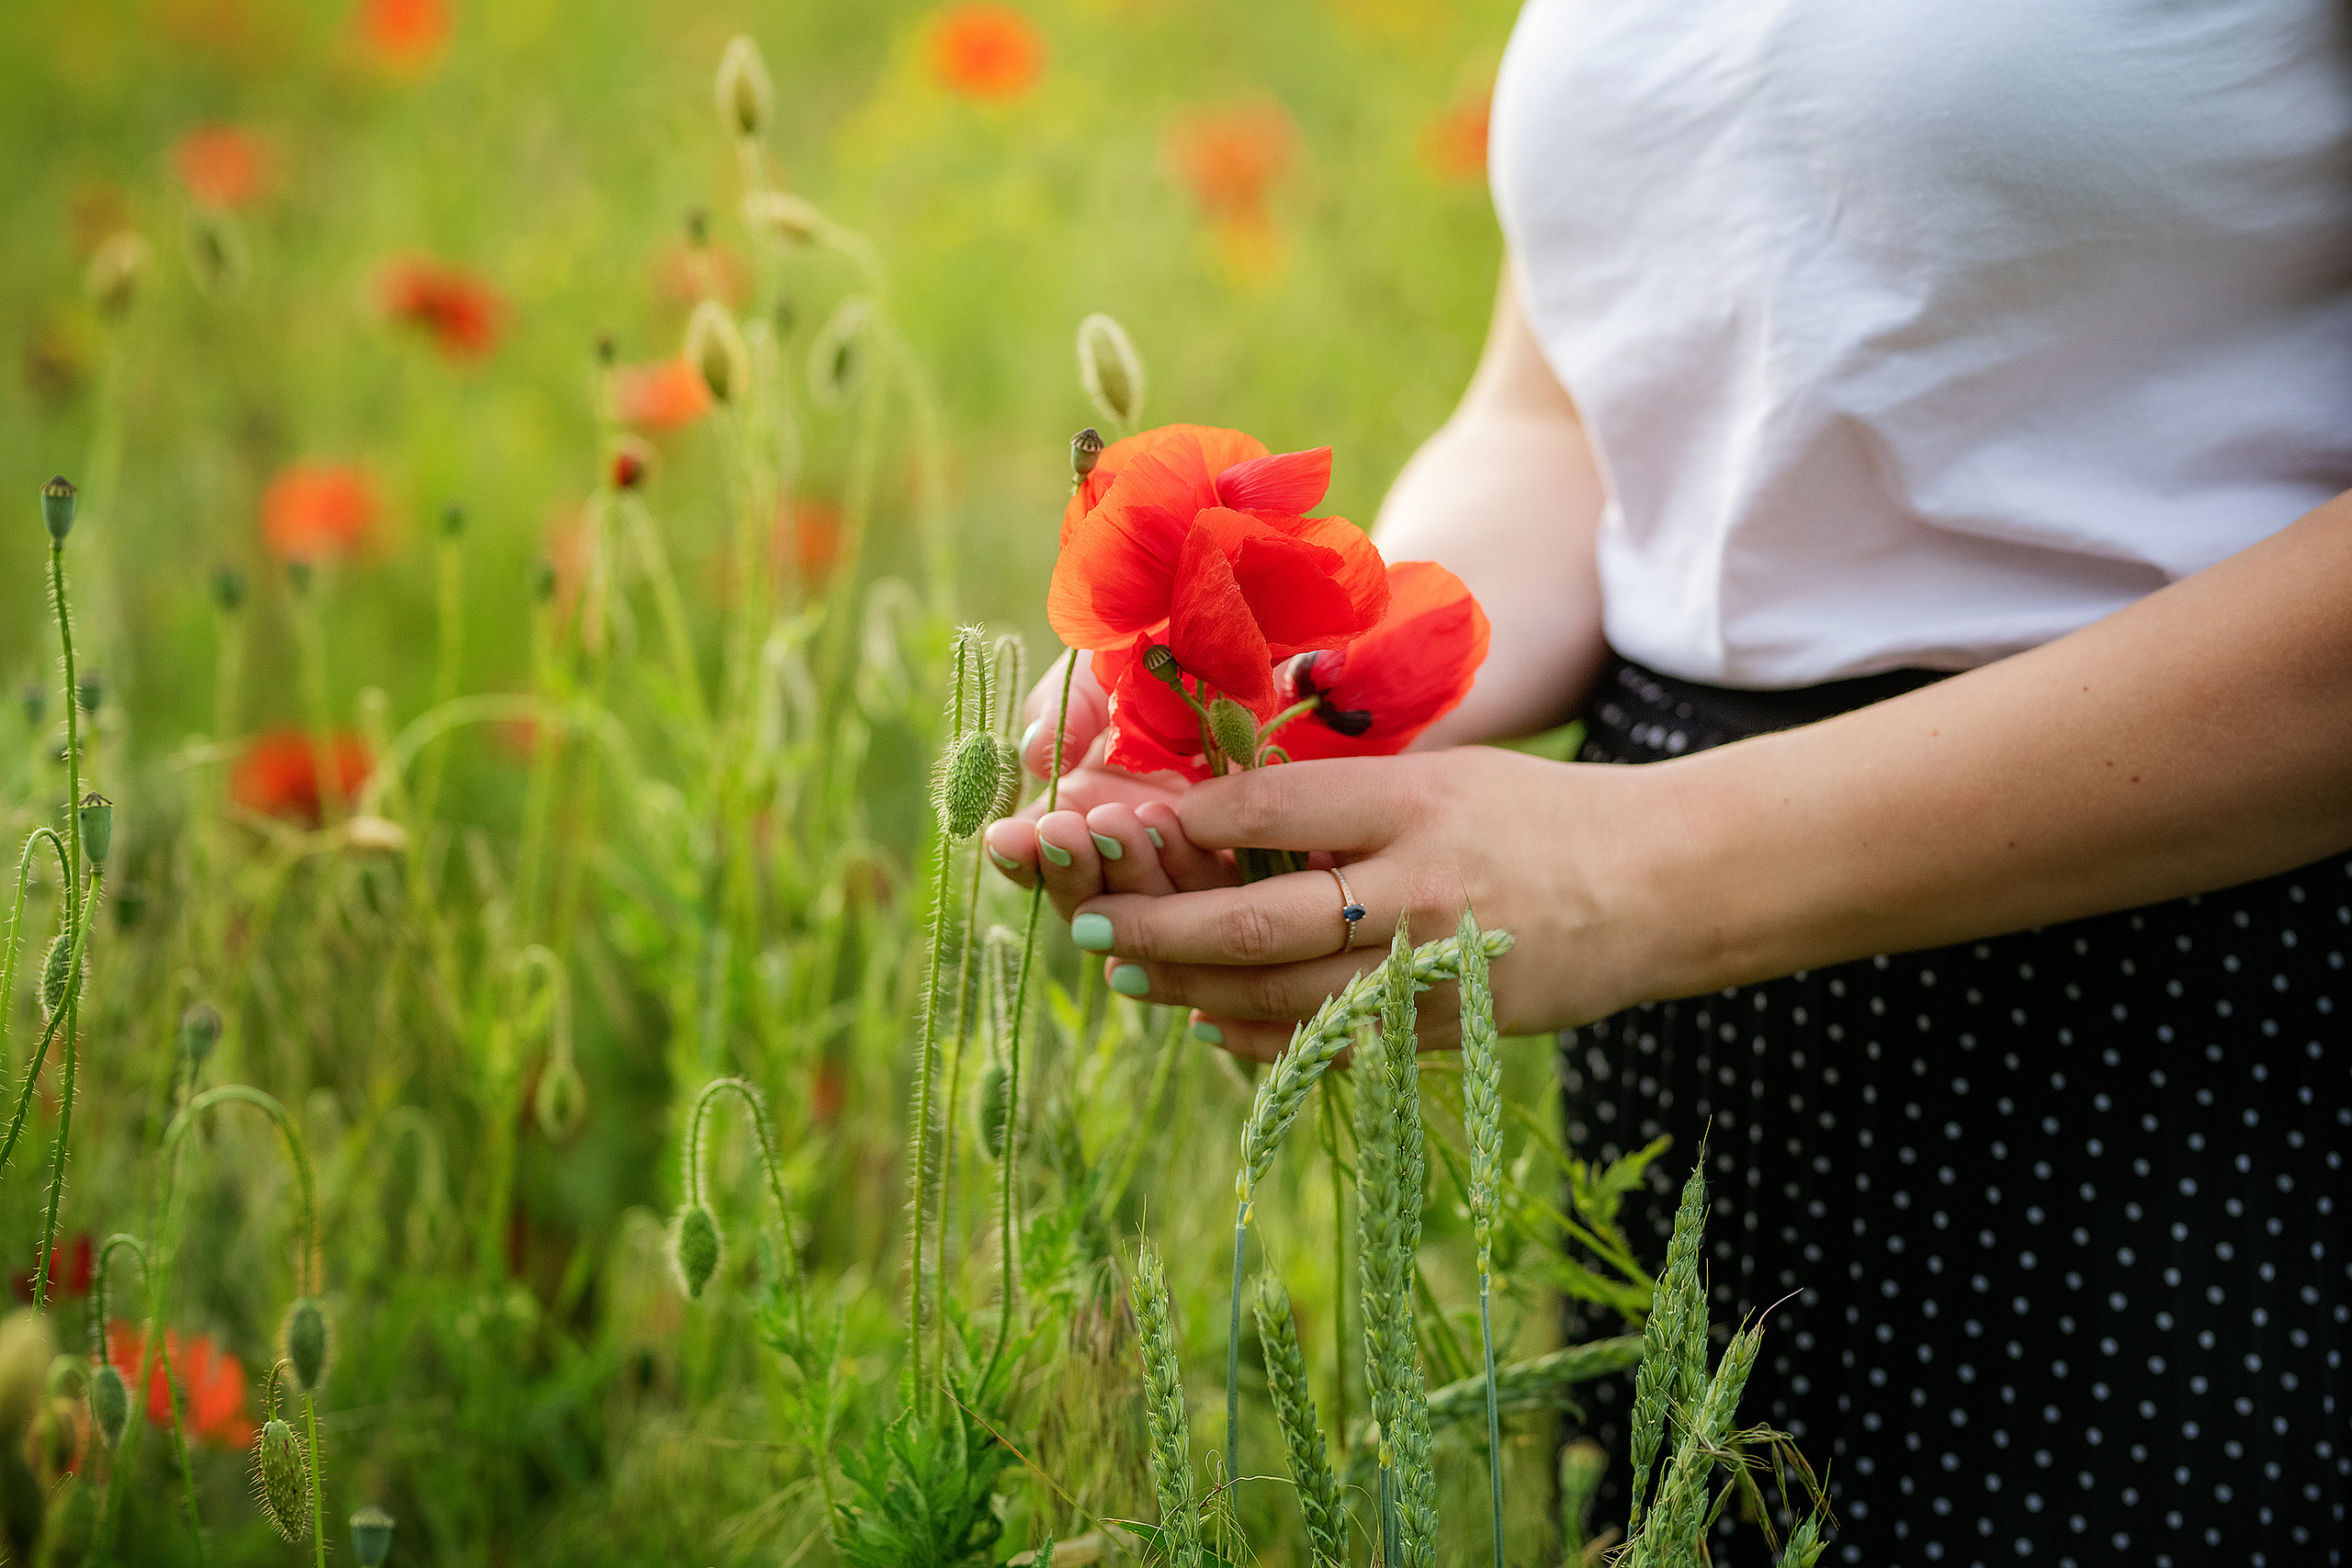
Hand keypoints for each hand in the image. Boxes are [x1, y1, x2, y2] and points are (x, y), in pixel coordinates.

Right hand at [983, 649, 1238, 917]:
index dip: (1017, 854)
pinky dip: (1185, 867)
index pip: (1035, 854)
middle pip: (1084, 894)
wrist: (1249, 642)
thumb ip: (1062, 710)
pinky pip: (1211, 892)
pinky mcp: (1243, 862)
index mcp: (1077, 808)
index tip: (1006, 839)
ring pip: (1144, 905)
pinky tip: (1171, 823)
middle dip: (1068, 867)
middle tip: (1063, 830)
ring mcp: (1183, 860)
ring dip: (1123, 869)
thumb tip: (1034, 759)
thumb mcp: (1101, 673)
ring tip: (1118, 820)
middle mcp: (1125, 846)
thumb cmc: (1164, 652)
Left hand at [1049, 747, 1666, 1060]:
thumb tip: (1222, 817)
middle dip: (1153, 928)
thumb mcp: (1446, 775)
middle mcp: (1417, 891)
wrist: (1659, 888)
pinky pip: (1327, 1039)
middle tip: (1083, 924)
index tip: (1128, 825)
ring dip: (1188, 990)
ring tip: (1124, 974)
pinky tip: (1208, 1020)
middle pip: (1254, 920)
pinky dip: (1258, 1033)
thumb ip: (1345, 797)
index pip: (1269, 807)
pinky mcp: (1443, 1030)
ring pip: (1278, 996)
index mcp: (1414, 804)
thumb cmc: (1539, 816)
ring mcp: (1430, 971)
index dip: (1184, 823)